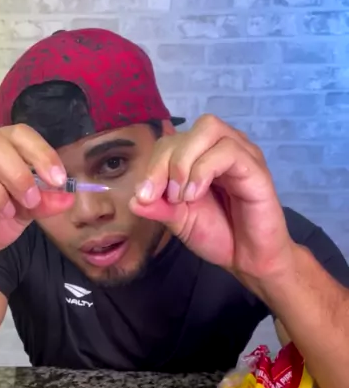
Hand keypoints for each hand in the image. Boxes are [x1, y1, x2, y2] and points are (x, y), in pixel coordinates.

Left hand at [130, 114, 294, 284]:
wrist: (249, 259)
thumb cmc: (218, 234)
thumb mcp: (179, 220)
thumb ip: (158, 207)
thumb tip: (132, 200)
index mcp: (202, 157)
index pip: (170, 142)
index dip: (153, 165)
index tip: (144, 197)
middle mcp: (221, 148)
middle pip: (187, 130)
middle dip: (165, 162)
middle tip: (162, 196)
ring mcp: (241, 154)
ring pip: (208, 128)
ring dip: (184, 162)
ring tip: (182, 196)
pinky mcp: (255, 167)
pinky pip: (227, 151)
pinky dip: (203, 170)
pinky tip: (196, 195)